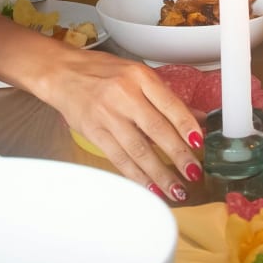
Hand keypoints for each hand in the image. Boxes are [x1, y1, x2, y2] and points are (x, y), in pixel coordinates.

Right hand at [35, 51, 202, 198]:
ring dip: (159, 173)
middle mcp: (124, 94)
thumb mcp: (137, 75)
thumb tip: (197, 119)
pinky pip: (118, 158)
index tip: (200, 144)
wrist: (63, 73)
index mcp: (139, 77)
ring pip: (138, 149)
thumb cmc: (103, 72)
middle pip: (156, 129)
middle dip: (178, 155)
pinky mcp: (93, 131)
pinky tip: (149, 186)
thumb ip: (166, 97)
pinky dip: (136, 175)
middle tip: (194, 173)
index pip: (169, 104)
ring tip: (176, 189)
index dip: (186, 126)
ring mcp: (107, 114)